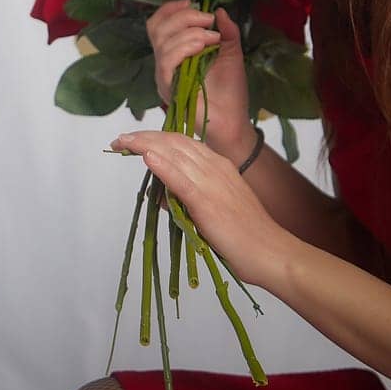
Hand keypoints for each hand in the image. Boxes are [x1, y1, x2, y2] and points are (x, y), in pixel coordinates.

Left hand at [112, 130, 294, 289]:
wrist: (271, 252)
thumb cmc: (245, 236)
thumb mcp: (212, 209)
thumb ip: (186, 198)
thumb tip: (159, 193)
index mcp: (218, 166)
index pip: (180, 142)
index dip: (154, 137)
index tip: (132, 140)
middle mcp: (214, 167)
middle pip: (173, 142)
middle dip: (143, 137)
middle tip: (119, 140)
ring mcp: (211, 182)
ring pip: (173, 154)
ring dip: (145, 145)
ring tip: (123, 142)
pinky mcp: (207, 202)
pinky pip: (181, 179)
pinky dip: (163, 166)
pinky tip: (147, 157)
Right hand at [146, 2, 252, 157]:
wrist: (233, 121)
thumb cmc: (230, 91)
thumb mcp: (231, 53)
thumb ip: (226, 31)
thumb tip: (220, 10)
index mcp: (175, 52)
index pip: (158, 24)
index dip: (170, 9)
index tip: (192, 2)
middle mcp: (165, 63)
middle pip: (158, 28)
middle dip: (184, 17)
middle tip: (207, 20)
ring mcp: (165, 76)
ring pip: (163, 43)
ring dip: (189, 33)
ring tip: (212, 38)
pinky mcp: (169, 88)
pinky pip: (167, 62)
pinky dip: (184, 48)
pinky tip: (202, 47)